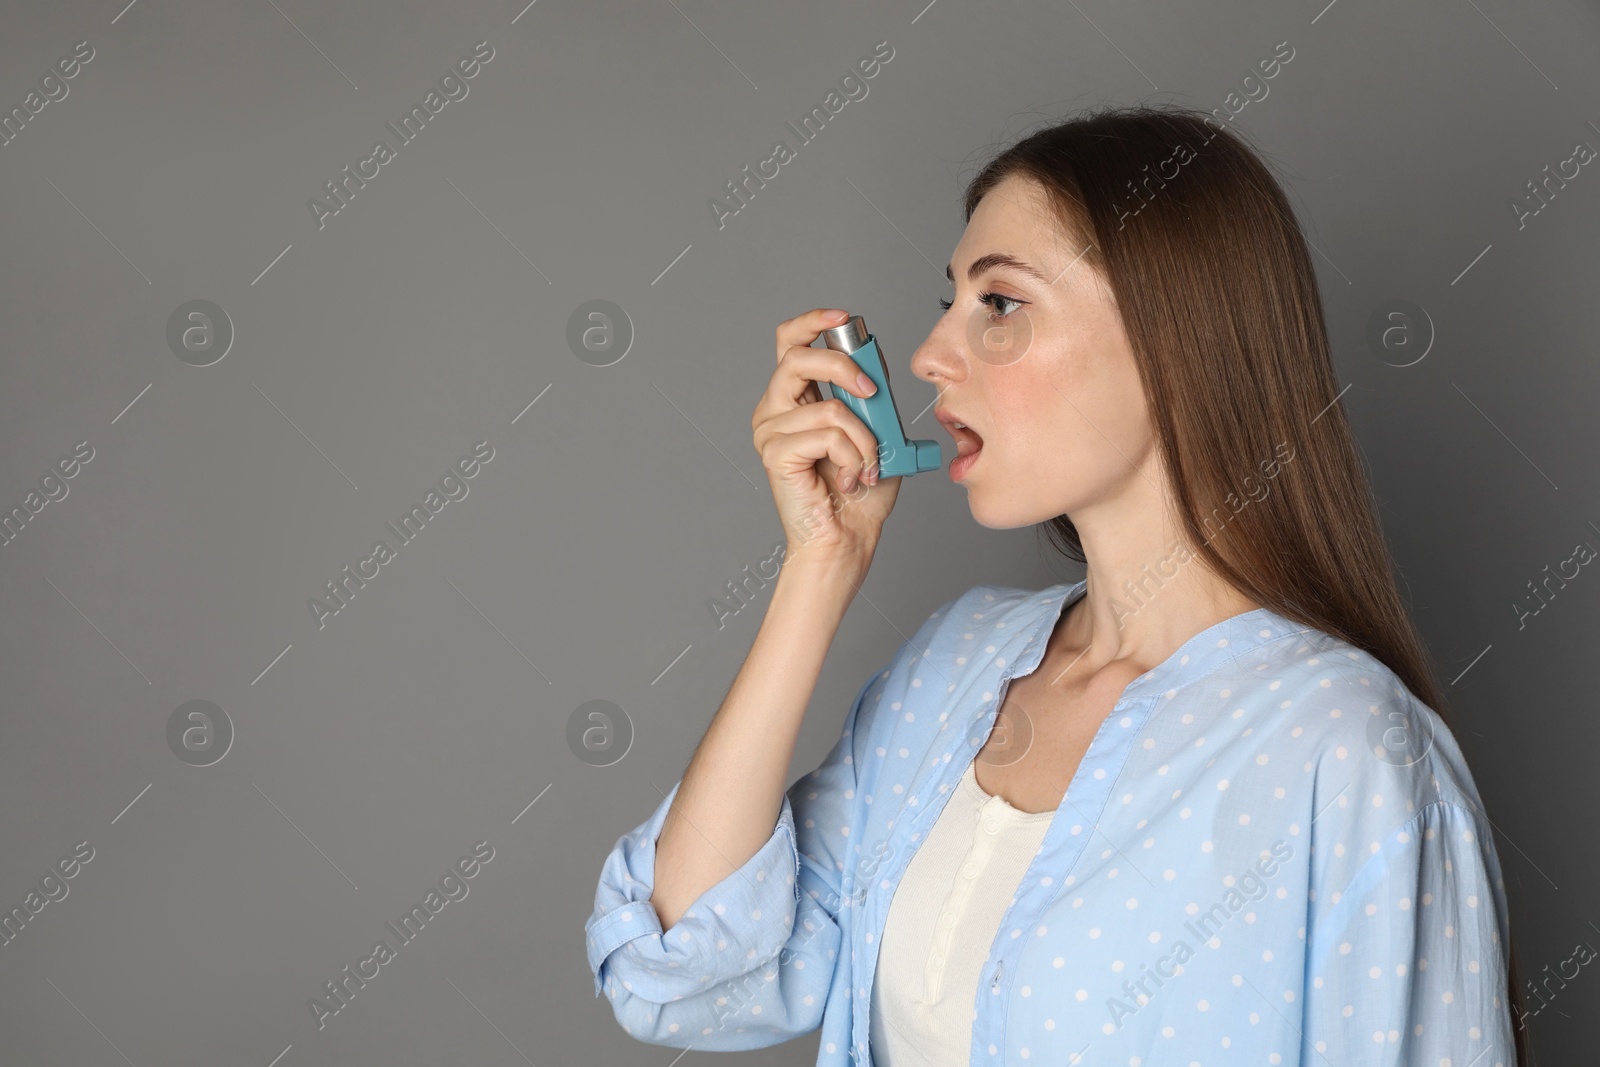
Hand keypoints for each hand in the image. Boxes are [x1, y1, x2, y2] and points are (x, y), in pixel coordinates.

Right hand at [752, 308, 904, 570]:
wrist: (847, 541)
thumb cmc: (860, 494)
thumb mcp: (876, 432)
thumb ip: (870, 398)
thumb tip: (873, 366)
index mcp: (795, 400)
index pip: (790, 342)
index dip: (814, 322)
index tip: (845, 317)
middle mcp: (775, 411)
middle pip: (797, 356)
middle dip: (843, 366)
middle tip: (871, 393)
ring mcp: (770, 432)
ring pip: (830, 407)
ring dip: (864, 438)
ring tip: (867, 465)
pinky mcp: (774, 453)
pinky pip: (829, 434)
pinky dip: (854, 456)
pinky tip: (850, 479)